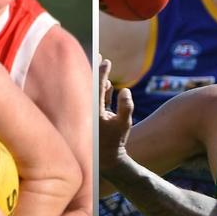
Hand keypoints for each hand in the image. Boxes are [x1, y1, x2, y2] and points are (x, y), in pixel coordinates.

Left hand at [99, 57, 133, 173]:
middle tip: (99, 55)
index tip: (105, 60)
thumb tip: (124, 90)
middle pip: (93, 85)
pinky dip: (104, 91)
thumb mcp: (125, 124)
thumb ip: (126, 106)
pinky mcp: (98, 118)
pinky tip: (109, 84)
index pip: (97, 87)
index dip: (101, 73)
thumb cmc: (116, 142)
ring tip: (104, 65)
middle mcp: (90, 111)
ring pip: (97, 92)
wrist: (108, 160)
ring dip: (102, 80)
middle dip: (97, 70)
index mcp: (93, 111)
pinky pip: (100, 100)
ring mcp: (93, 114)